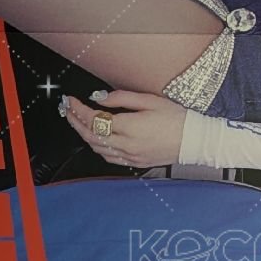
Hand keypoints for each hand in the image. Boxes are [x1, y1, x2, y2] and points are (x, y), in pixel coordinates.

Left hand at [61, 91, 185, 167]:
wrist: (194, 141)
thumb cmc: (176, 118)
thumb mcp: (150, 100)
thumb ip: (121, 98)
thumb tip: (98, 98)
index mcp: (130, 127)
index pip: (95, 118)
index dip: (79, 109)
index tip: (71, 100)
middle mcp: (127, 144)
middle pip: (91, 134)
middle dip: (75, 121)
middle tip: (67, 109)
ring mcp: (130, 156)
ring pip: (97, 148)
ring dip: (83, 134)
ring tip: (77, 121)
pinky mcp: (135, 163)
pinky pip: (109, 157)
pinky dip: (97, 147)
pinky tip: (95, 138)